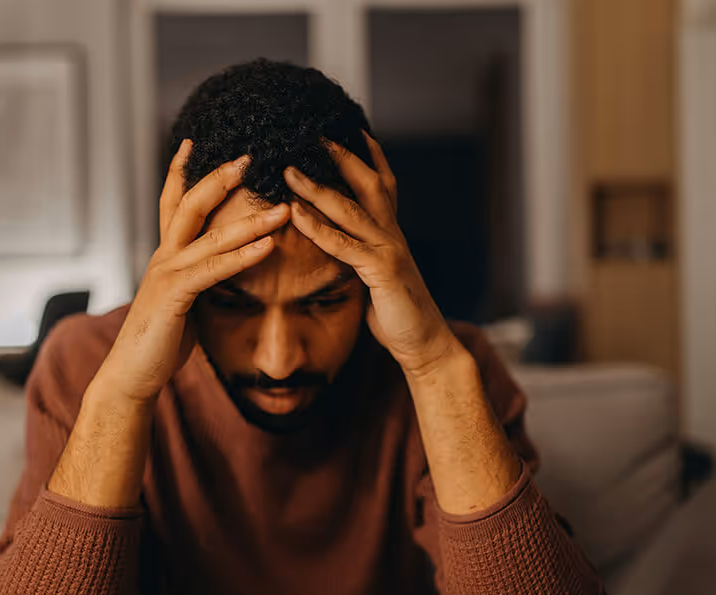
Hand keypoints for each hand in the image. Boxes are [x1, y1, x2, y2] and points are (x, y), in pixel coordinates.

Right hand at [95, 140, 289, 403]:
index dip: (181, 171)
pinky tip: (268, 245)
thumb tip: (218, 272)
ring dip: (251, 219)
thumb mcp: (182, 302)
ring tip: (283, 206)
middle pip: (191, 204)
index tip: (194, 143)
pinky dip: (243, 256)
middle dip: (220, 178)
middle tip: (249, 156)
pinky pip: (214, 270)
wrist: (131, 375)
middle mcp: (163, 257)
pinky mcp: (174, 296)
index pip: (173, 203)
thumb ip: (197, 280)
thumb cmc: (158, 343)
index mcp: (165, 256)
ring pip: (211, 235)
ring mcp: (167, 274)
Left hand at [284, 132, 460, 377]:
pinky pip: (344, 244)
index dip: (370, 156)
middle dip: (342, 156)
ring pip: (350, 209)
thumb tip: (343, 248)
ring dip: (317, 187)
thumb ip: (363, 256)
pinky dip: (318, 227)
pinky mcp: (382, 271)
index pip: (383, 184)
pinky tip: (296, 214)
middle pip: (369, 183)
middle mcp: (393, 234)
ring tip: (289, 170)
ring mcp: (389, 250)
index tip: (351, 129)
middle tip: (313, 132)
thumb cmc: (400, 314)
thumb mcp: (379, 278)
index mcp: (392, 234)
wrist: (426, 343)